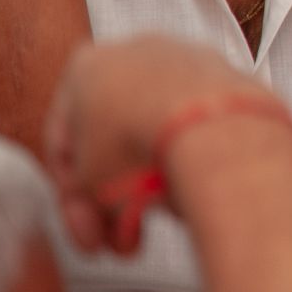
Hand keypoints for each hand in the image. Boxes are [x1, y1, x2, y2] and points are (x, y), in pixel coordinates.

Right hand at [43, 36, 283, 253]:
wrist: (208, 127)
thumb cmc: (136, 144)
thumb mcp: (84, 184)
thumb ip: (82, 190)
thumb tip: (106, 203)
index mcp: (86, 65)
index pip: (65, 142)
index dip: (72, 199)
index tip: (87, 232)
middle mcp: (136, 53)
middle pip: (114, 140)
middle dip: (113, 199)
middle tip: (117, 238)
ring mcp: (186, 62)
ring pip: (155, 135)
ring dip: (149, 187)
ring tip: (151, 225)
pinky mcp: (226, 80)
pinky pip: (194, 129)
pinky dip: (186, 161)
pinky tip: (184, 196)